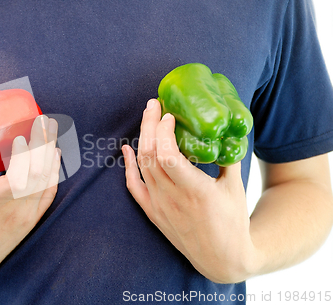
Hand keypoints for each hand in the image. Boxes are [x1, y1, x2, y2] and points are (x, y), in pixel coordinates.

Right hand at [0, 115, 60, 280]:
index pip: (17, 179)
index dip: (24, 156)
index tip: (22, 135)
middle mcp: (13, 211)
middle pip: (39, 175)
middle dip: (44, 144)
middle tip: (43, 121)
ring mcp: (26, 216)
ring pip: (47, 182)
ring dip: (51, 154)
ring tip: (50, 131)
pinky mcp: (33, 220)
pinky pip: (49, 193)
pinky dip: (54, 172)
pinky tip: (55, 155)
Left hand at [122, 99, 258, 283]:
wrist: (222, 258)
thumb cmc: (232, 222)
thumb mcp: (236, 187)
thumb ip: (229, 157)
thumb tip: (224, 128)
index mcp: (196, 191)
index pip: (168, 155)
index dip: (164, 132)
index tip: (170, 115)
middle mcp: (172, 198)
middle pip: (150, 154)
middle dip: (149, 125)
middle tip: (153, 104)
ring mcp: (159, 206)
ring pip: (142, 166)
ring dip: (142, 139)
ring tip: (147, 118)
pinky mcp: (152, 212)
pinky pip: (134, 186)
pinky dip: (128, 166)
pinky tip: (126, 149)